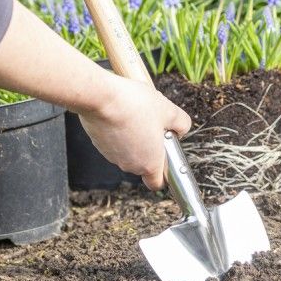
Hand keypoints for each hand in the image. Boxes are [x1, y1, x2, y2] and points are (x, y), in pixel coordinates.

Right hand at [78, 76, 190, 190]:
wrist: (102, 97)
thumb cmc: (135, 106)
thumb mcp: (169, 111)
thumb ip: (181, 124)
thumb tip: (181, 129)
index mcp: (149, 163)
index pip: (158, 183)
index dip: (165, 173)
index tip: (167, 157)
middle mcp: (130, 165)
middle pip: (143, 163)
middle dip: (150, 147)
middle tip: (154, 126)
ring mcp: (112, 156)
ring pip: (128, 151)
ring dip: (134, 138)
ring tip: (137, 116)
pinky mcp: (99, 144)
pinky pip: (114, 142)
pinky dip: (119, 132)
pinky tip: (122, 114)